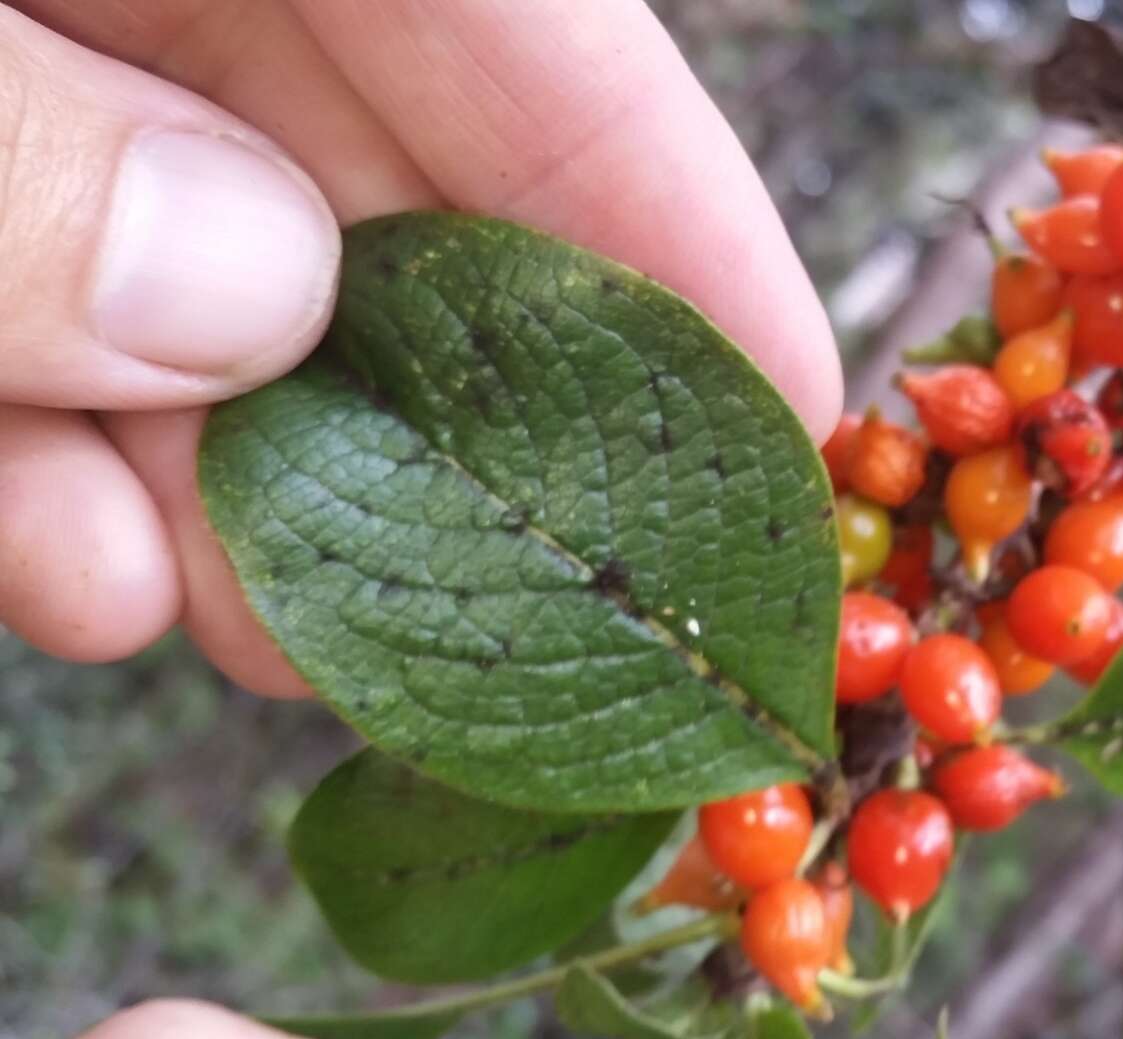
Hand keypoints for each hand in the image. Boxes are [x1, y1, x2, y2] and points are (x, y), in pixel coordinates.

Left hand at [0, 0, 842, 695]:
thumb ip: (22, 157)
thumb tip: (249, 304)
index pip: (528, 33)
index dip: (673, 212)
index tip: (789, 404)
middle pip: (387, 181)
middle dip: (453, 416)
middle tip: (523, 614)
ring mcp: (44, 72)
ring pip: (206, 291)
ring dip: (254, 488)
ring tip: (275, 638)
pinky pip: (35, 336)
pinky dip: (62, 467)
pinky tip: (88, 567)